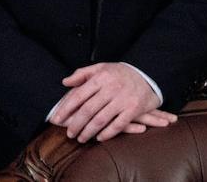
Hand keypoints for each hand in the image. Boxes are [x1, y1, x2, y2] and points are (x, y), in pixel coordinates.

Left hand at [50, 62, 173, 142]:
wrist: (150, 73)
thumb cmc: (121, 73)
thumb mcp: (102, 67)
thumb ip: (82, 73)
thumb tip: (65, 82)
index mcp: (101, 77)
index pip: (78, 95)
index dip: (65, 109)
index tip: (56, 120)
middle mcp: (112, 88)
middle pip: (87, 111)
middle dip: (75, 125)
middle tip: (69, 134)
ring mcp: (123, 99)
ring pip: (100, 120)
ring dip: (88, 132)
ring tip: (81, 138)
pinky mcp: (134, 109)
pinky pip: (117, 125)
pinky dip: (107, 134)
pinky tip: (99, 137)